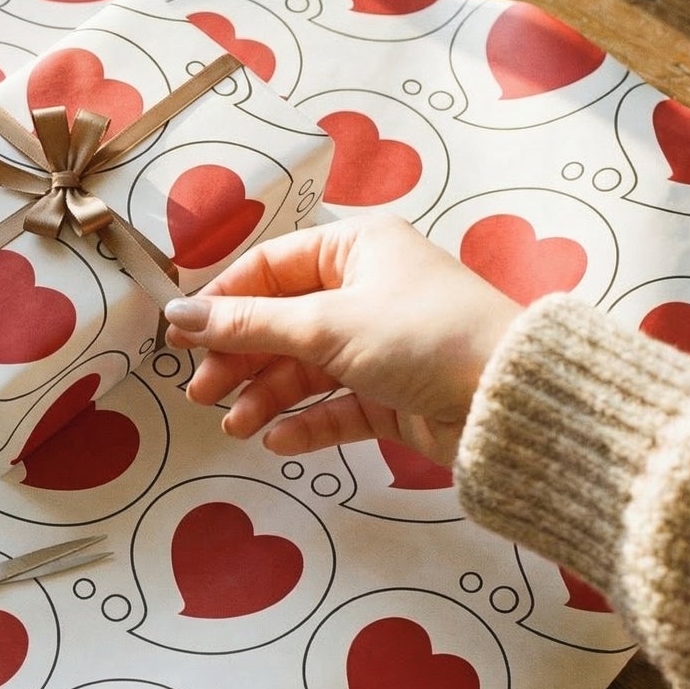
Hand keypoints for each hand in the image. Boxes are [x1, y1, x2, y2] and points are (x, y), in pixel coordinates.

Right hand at [163, 213, 521, 466]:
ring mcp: (378, 343)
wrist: (511, 401)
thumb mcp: (327, 325)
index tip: (181, 336)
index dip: (223, 302)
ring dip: (265, 396)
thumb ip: (249, 324)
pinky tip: (277, 439)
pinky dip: (304, 422)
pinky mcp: (390, 393)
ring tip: (236, 424)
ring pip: (303, 368)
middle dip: (239, 358)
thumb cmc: (423, 337)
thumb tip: (178, 313)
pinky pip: (333, 405)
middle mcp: (366, 290)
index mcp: (356, 248)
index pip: (270, 268)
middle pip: (280, 322)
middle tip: (203, 390)